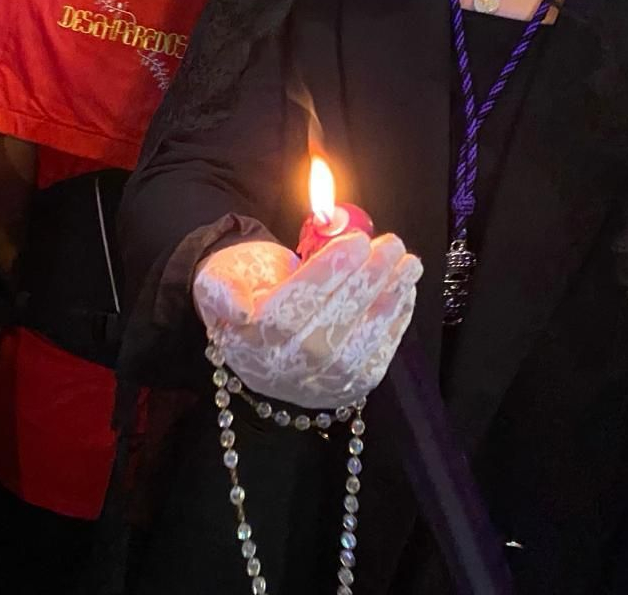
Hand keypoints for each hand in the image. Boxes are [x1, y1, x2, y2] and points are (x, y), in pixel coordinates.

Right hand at [193, 232, 421, 409]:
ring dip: (391, 299)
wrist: (251, 335)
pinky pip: (378, 355)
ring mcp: (320, 382)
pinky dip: (396, 322)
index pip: (299, 302)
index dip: (332, 271)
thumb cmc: (242, 291)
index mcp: (255, 337)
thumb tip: (240, 311)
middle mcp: (287, 366)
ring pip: (362, 340)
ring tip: (410, 263)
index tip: (358, 240)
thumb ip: (223, 291)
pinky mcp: (347, 388)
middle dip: (369, 280)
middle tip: (392, 243)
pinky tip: (405, 291)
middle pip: (335, 321)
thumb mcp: (217, 280)